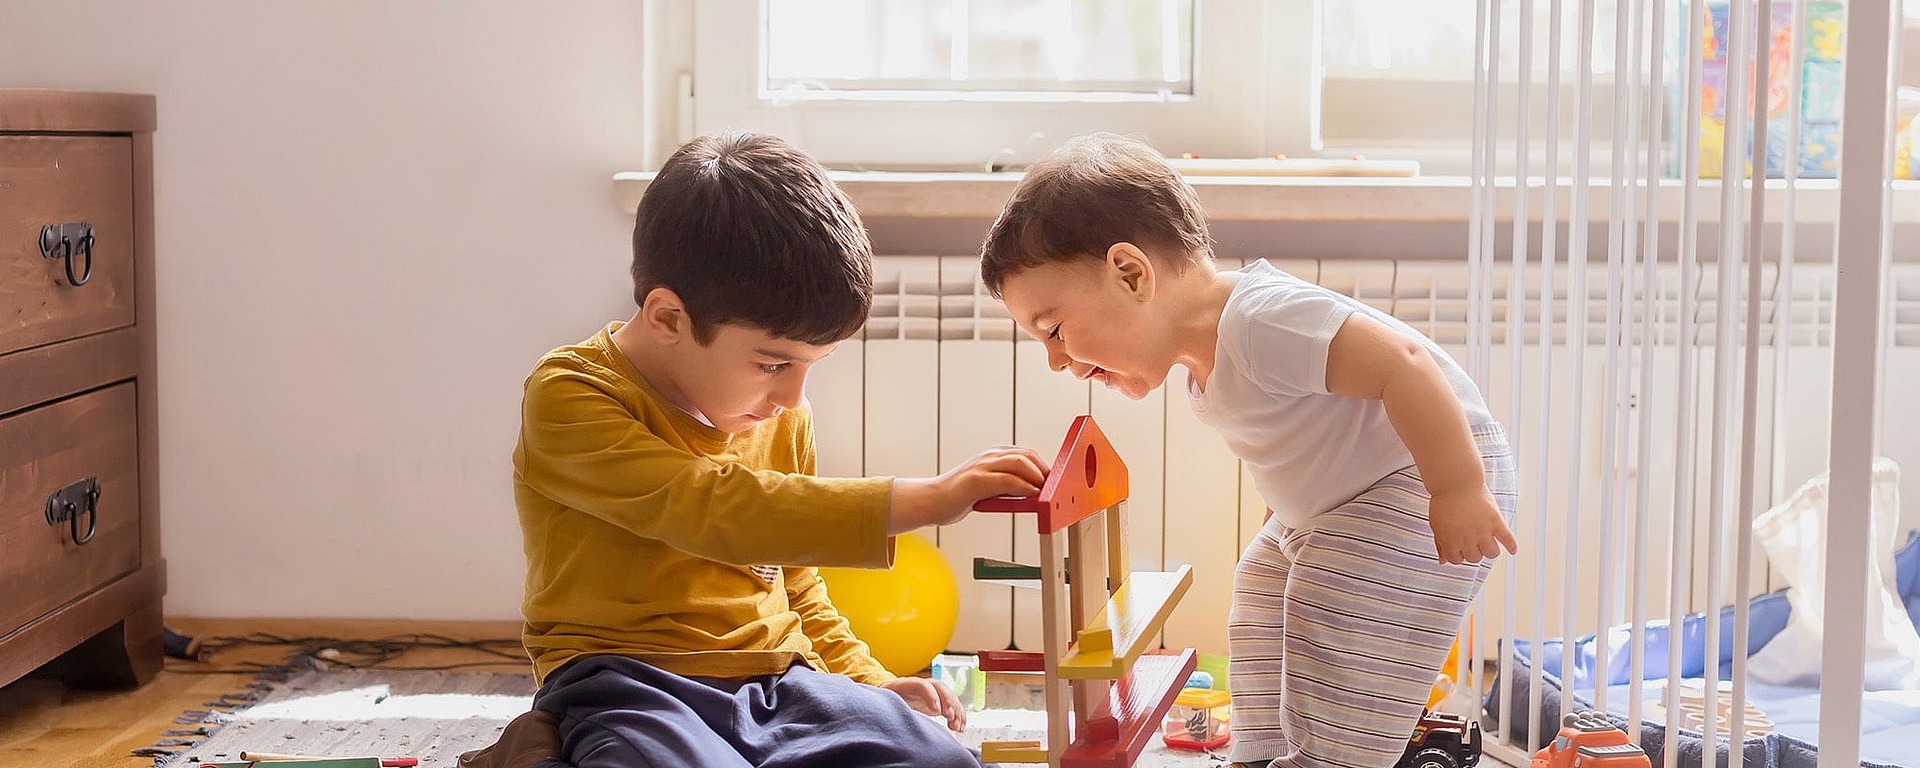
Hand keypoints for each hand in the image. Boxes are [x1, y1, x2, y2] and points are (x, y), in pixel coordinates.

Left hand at [882, 676, 966, 731]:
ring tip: (957, 726)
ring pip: (948, 695)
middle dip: (948, 702)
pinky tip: (960, 725)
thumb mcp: (885, 706)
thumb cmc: (885, 704)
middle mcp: (921, 686)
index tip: (937, 711)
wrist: (887, 700)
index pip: (921, 685)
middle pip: (939, 687)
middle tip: (950, 717)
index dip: (931, 696)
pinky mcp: (937, 701)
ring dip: (956, 710)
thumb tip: (897, 723)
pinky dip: (958, 714)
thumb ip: (892, 710)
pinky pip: (951, 704)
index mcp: (905, 685)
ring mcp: (930, 692)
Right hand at [890, 445, 1046, 532]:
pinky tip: (1032, 495)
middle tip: (1056, 488)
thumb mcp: (987, 488)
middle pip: (1027, 455)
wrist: (931, 501)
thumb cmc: (957, 497)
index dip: (1043, 466)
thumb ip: (1005, 487)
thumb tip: (1030, 493)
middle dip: (1045, 470)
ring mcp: (983, 466)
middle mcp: (989, 456)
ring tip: (1047, 491)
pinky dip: (1024, 487)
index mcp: (992, 456)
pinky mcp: (977, 480)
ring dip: (1038, 476)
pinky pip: (1008, 480)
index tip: (1055, 481)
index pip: (1026, 454)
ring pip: (1020, 463)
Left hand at [1428, 487, 1517, 564]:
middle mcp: (1468, 539)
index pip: (1457, 561)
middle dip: (1473, 552)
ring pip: (1491, 553)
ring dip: (1489, 550)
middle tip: (1473, 541)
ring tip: (1488, 543)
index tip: (1459, 547)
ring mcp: (1483, 531)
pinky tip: (1512, 550)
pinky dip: (1511, 546)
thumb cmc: (1443, 502)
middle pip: (1474, 558)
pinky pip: (1507, 539)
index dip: (1458, 554)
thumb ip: (1440, 544)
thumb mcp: (1435, 524)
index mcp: (1450, 541)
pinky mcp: (1496, 521)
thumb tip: (1443, 562)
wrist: (1456, 482)